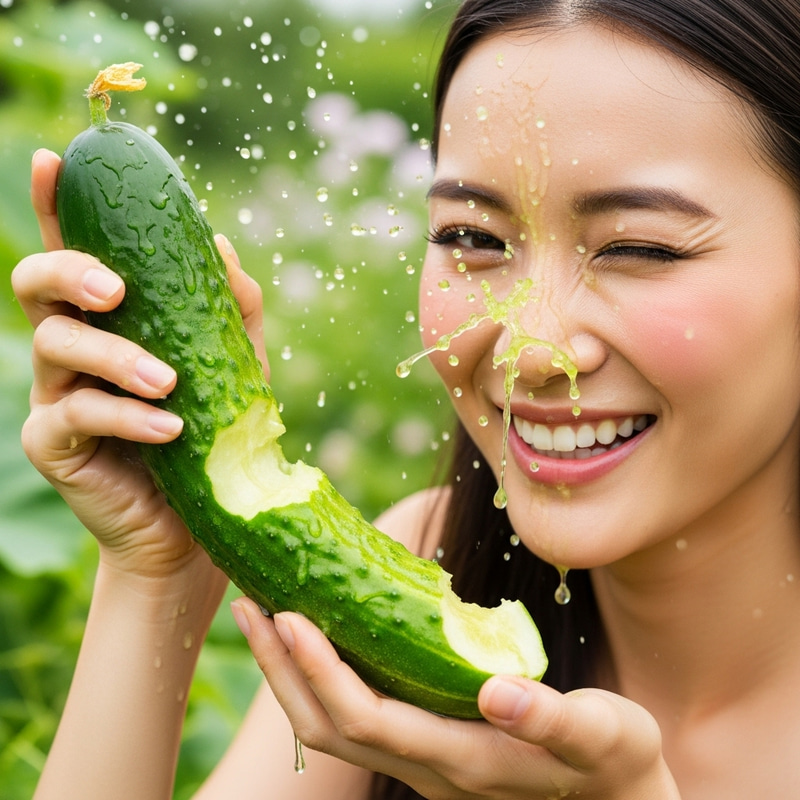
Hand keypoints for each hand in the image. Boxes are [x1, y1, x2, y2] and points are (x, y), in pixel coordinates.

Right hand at [11, 149, 267, 584]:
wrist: (198, 521)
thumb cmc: (212, 436)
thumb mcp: (233, 366)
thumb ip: (229, 310)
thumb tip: (220, 243)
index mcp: (108, 321)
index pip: (74, 251)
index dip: (58, 205)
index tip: (58, 159)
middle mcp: (72, 349)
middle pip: (37, 284)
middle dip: (70, 271)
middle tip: (116, 290)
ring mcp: (55, 396)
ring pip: (56, 346)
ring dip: (116, 357)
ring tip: (170, 384)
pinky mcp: (53, 444)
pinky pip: (76, 415)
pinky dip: (126, 417)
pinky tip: (170, 429)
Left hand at [232, 598, 680, 799]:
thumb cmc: (617, 766)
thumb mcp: (602, 737)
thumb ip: (553, 720)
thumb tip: (498, 691)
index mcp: (462, 761)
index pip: (367, 719)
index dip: (321, 671)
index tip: (288, 614)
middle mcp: (428, 767)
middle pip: (327, 727)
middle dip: (281, 667)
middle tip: (248, 603)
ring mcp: (423, 761)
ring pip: (335, 725)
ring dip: (293, 671)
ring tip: (266, 613)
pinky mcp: (429, 745)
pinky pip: (360, 713)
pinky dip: (327, 674)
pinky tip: (326, 636)